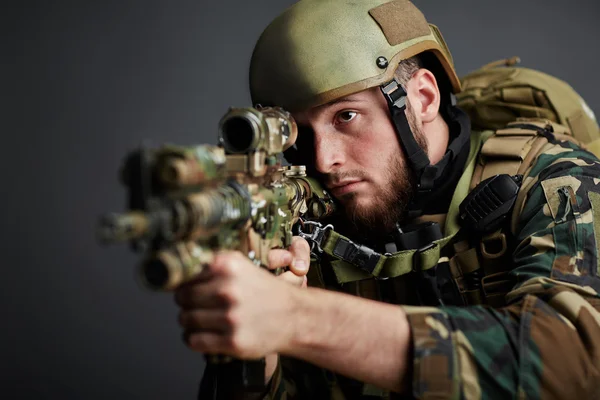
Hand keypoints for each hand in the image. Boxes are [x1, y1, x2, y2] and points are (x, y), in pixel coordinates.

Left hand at [174, 237, 310, 359]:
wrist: (294, 316)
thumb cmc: (264, 291)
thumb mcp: (242, 266)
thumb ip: (212, 265)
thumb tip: (174, 273)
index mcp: (228, 265)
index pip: (185, 273)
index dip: (185, 281)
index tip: (188, 287)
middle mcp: (228, 289)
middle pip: (182, 297)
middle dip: (186, 302)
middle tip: (198, 305)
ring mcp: (230, 317)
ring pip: (185, 319)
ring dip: (189, 322)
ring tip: (203, 320)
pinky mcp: (232, 341)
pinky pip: (194, 341)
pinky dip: (194, 339)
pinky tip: (204, 334)